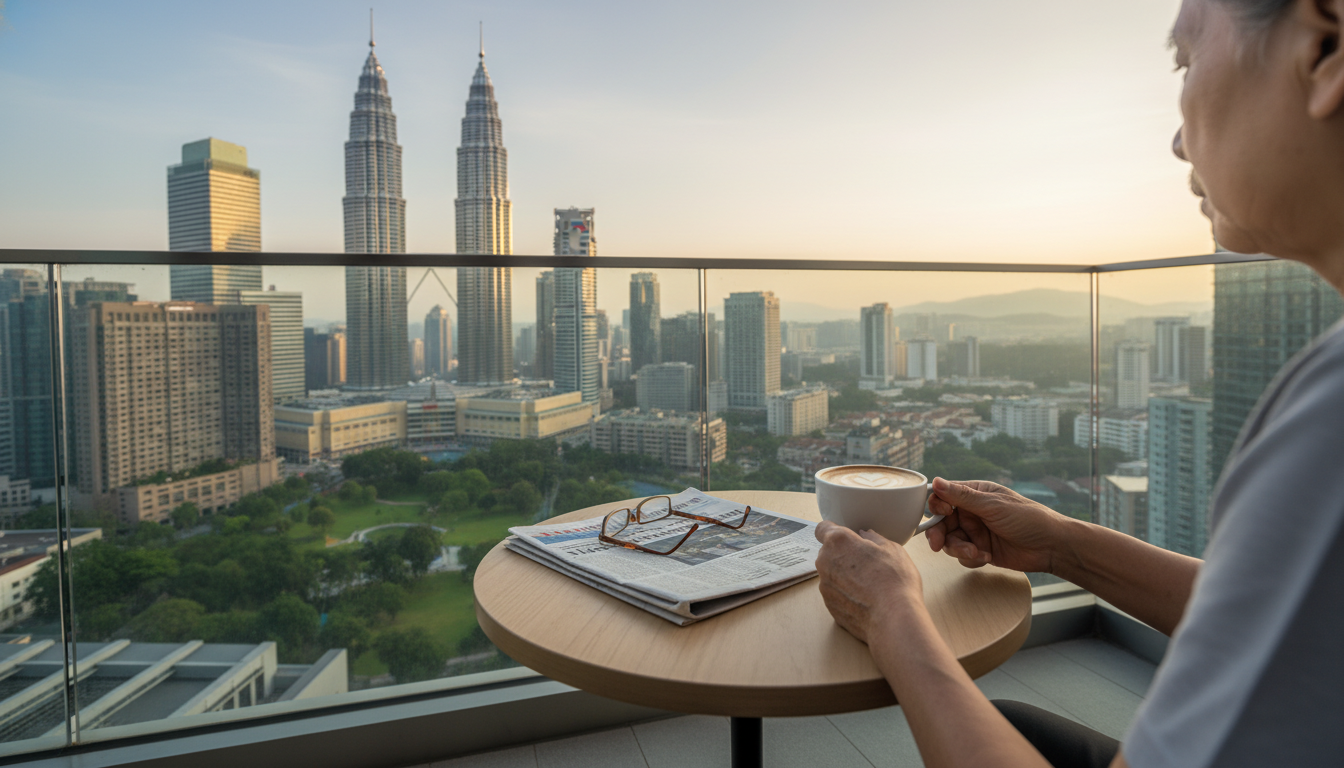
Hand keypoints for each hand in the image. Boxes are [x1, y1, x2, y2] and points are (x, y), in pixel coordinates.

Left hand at [814, 521, 924, 643]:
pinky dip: (846, 594)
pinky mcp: (829, 605)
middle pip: (828, 553)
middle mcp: (825, 561)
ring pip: (832, 574)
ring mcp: (825, 585)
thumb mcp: (892, 549)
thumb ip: (873, 538)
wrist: (893, 619)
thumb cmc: (894, 582)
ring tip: (869, 584)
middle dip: (843, 555)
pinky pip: (836, 593)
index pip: (823, 528)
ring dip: (844, 576)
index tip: (845, 537)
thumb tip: (866, 535)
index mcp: (838, 542)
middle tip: (866, 563)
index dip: (834, 531)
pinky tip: (865, 599)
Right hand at [926, 478, 1068, 573]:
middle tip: (938, 545)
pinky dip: (971, 558)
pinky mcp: (980, 550)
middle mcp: (971, 512)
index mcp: (974, 494)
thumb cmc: (1027, 518)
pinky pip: (962, 556)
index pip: (944, 496)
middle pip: (941, 522)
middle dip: (939, 534)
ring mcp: (975, 532)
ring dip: (958, 549)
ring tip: (976, 553)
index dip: (937, 506)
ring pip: (950, 541)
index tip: (942, 514)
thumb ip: (962, 496)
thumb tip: (935, 481)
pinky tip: (987, 557)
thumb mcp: (993, 505)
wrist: (1051, 547)